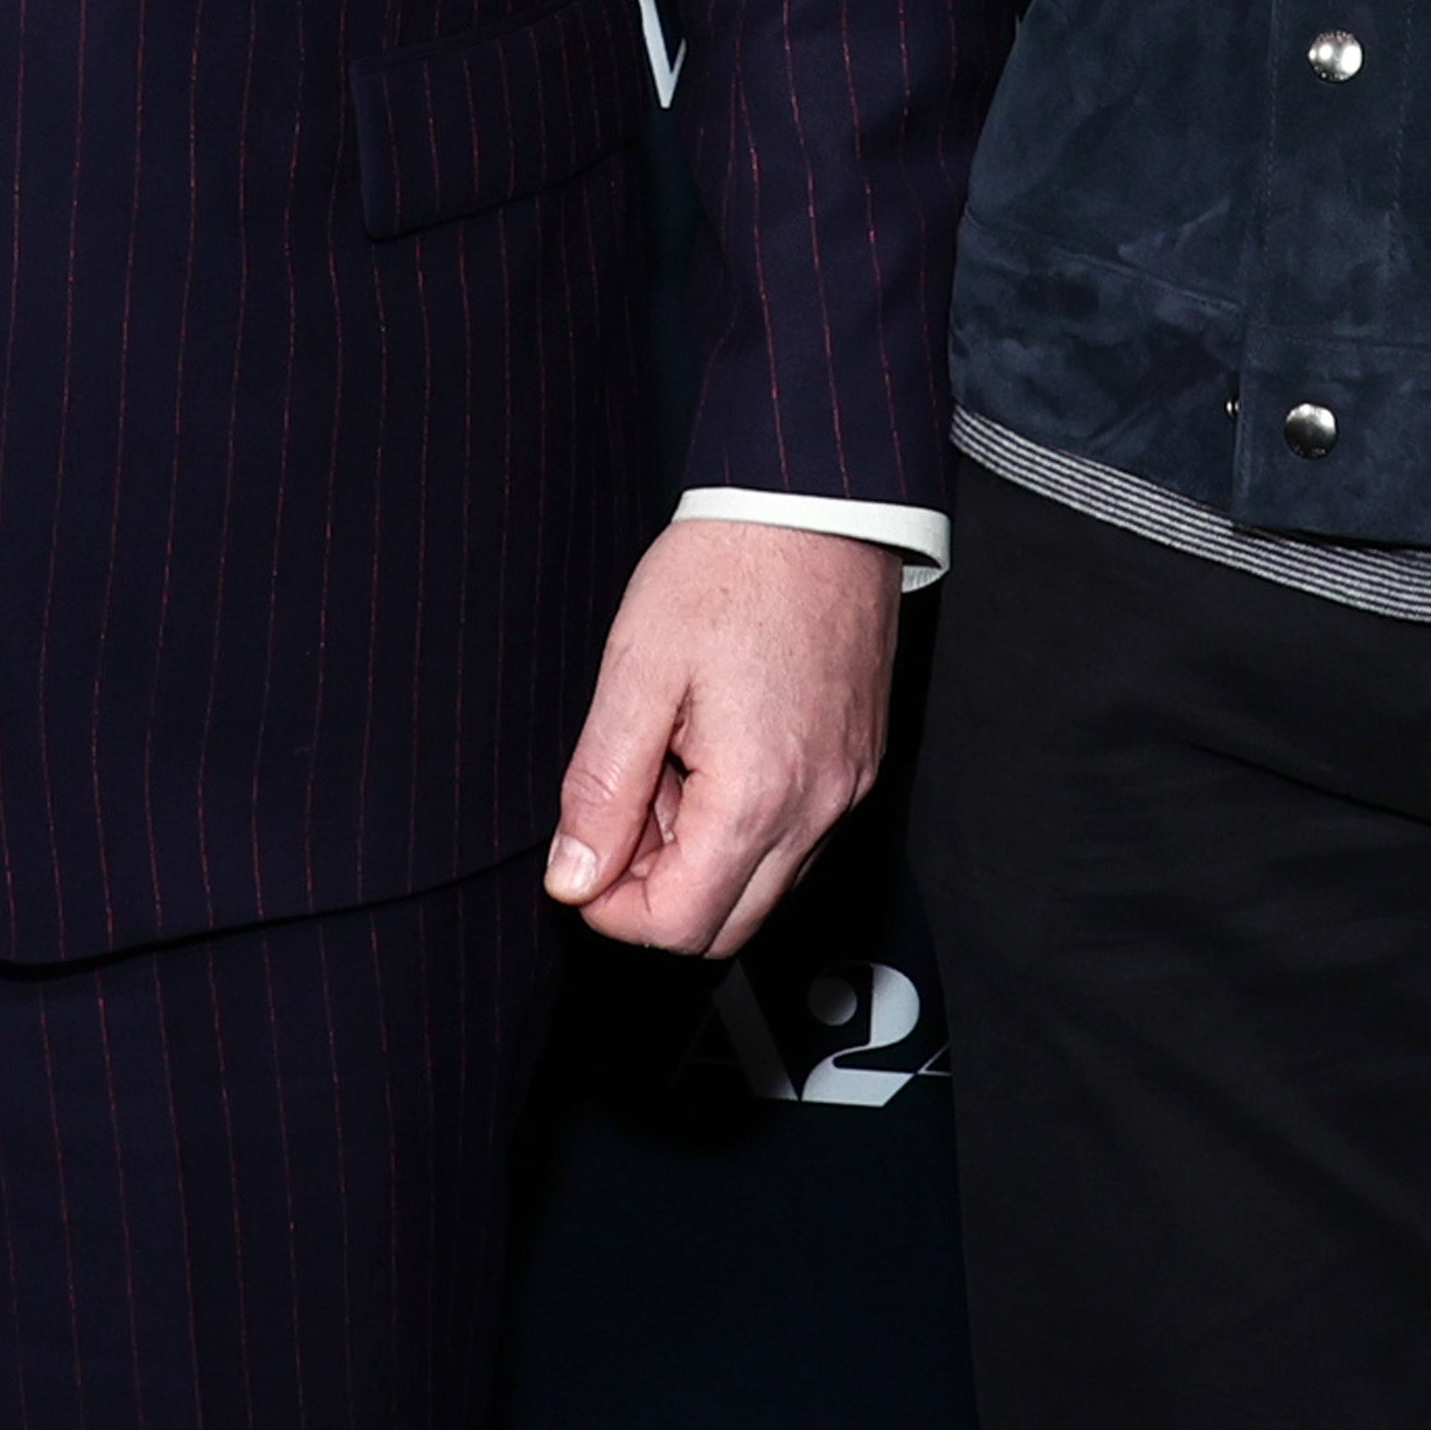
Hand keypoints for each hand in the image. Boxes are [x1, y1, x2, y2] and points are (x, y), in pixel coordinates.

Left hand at [540, 516, 897, 956]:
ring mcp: (847, 791)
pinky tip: (710, 751)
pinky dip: (743, 824)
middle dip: (656, 889)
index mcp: (758, 796)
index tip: (580, 856)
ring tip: (666, 762)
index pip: (681, 925)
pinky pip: (796, 839)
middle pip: (726, 925)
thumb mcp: (636, 671)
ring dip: (699, 855)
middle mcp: (818, 810)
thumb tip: (572, 879)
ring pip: (763, 886)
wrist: (816, 504)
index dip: (613, 908)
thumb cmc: (726, 569)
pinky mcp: (858, 765)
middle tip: (619, 804)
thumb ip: (601, 787)